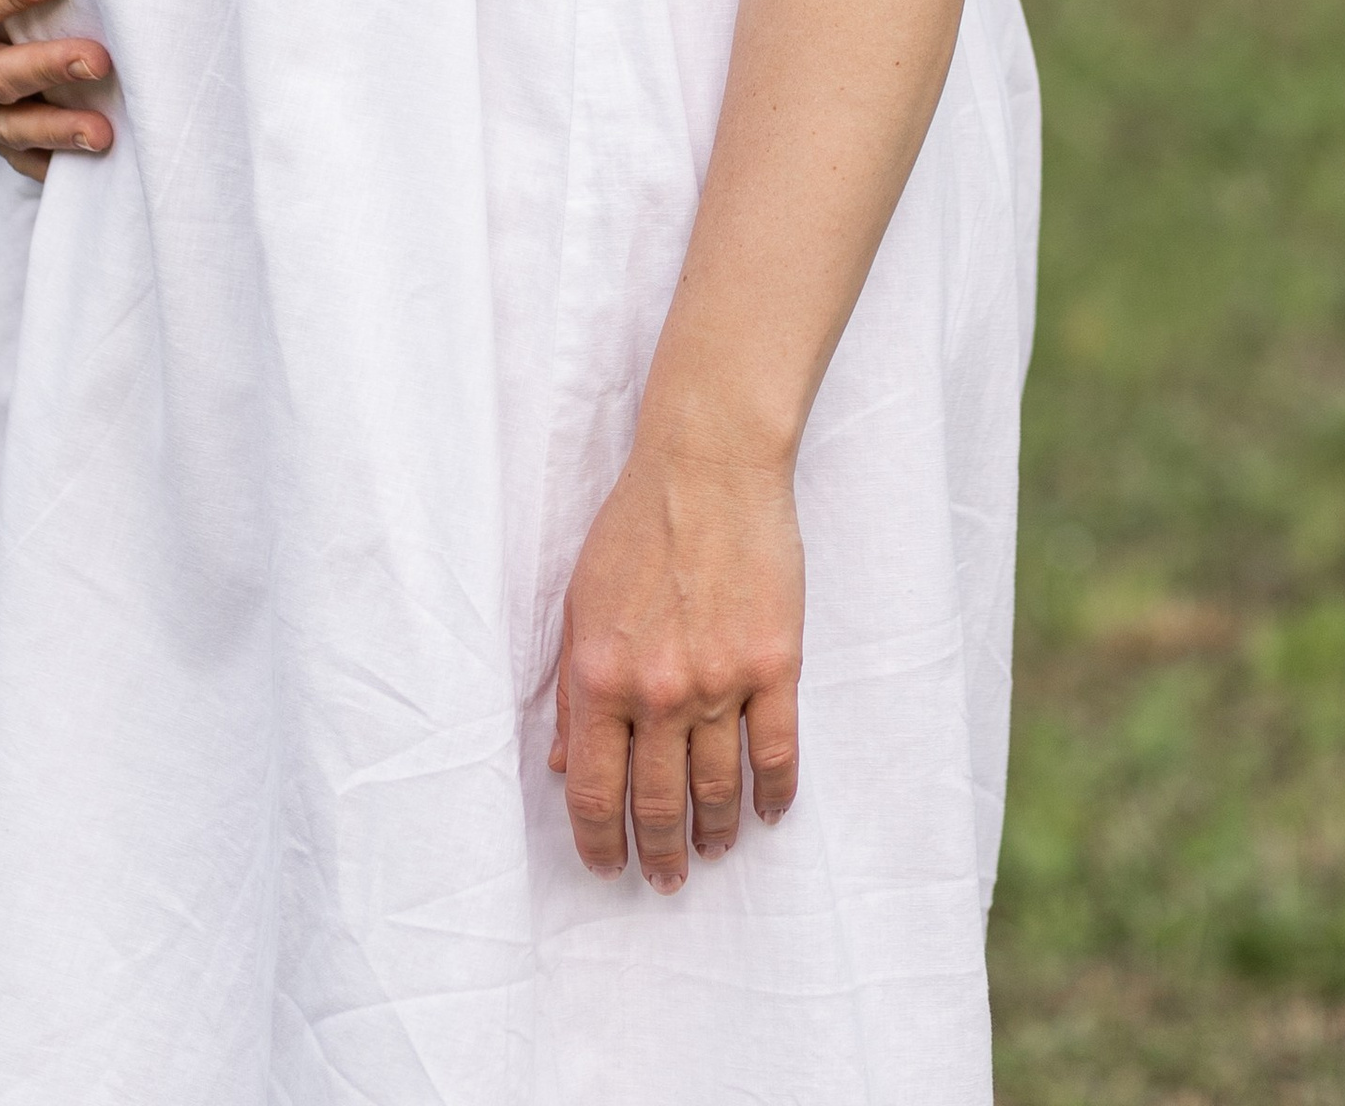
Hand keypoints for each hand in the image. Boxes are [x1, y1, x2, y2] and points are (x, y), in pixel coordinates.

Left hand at [549, 438, 802, 890]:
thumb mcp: (580, 605)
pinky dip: (772, 794)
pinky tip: (766, 812)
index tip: (608, 866)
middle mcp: (658, 691)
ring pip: (718, 789)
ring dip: (715, 832)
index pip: (595, 792)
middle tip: (666, 878)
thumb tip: (568, 766)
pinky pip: (777, 752)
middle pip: (656, 804)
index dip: (599, 843)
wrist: (708, 466)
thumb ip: (574, 691)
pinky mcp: (774, 664)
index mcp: (600, 676)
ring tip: (712, 850)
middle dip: (659, 854)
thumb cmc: (636, 526)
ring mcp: (721, 681)